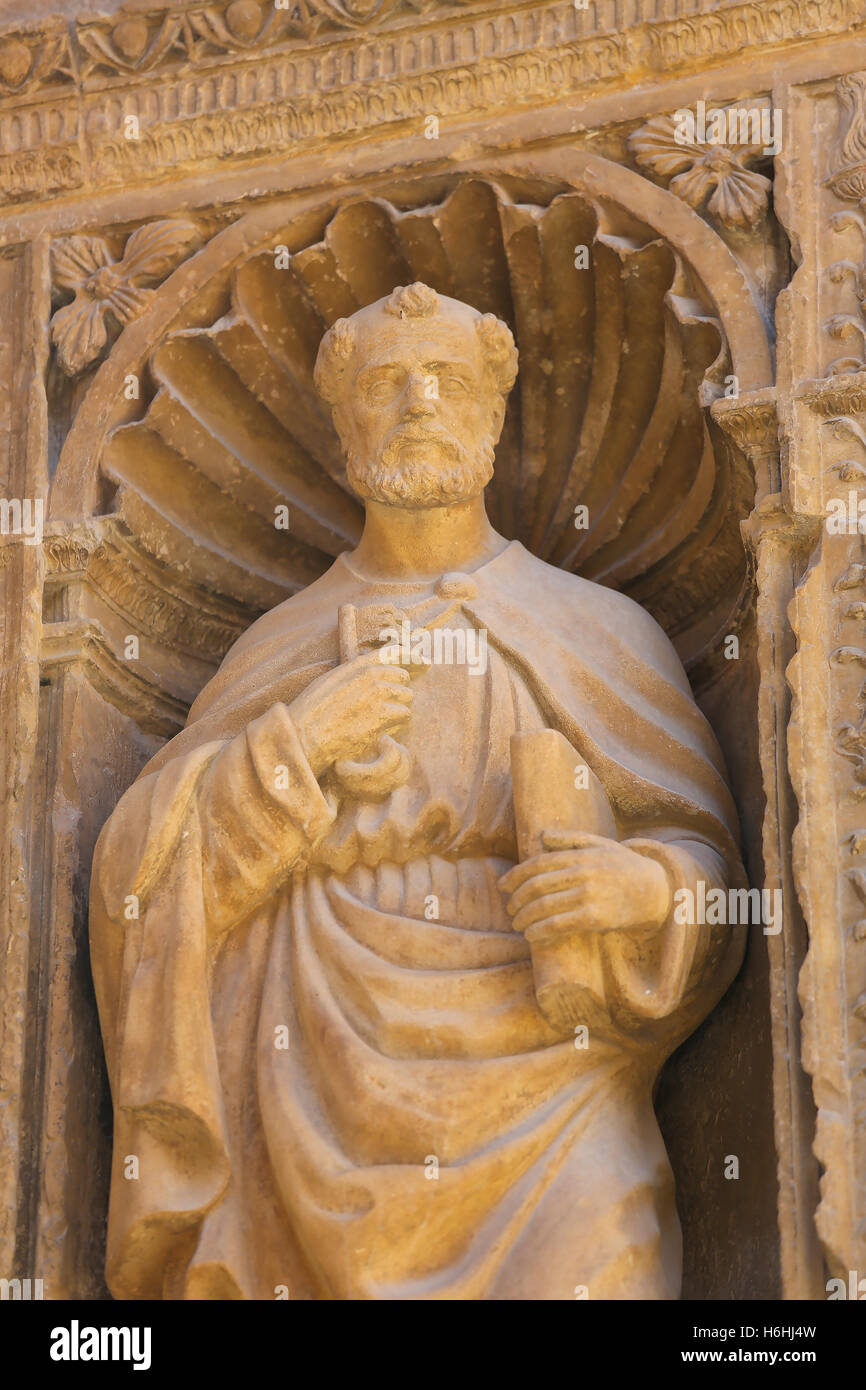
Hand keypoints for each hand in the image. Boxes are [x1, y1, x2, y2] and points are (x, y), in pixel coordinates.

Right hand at [289, 649, 417, 777]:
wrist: (306, 734)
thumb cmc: (312, 712)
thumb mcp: (328, 682)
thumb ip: (351, 674)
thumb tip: (370, 674)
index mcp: (355, 665)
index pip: (392, 653)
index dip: (411, 656)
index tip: (423, 662)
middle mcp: (368, 676)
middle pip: (403, 677)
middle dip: (400, 691)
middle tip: (390, 705)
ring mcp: (376, 695)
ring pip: (406, 697)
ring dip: (399, 709)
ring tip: (382, 720)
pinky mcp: (381, 716)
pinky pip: (403, 715)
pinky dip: (397, 724)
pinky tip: (383, 729)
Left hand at [498, 830, 671, 940]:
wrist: (656, 889)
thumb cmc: (623, 866)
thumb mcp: (599, 844)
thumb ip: (570, 839)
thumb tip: (542, 836)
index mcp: (580, 855)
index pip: (538, 864)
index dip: (515, 876)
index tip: (502, 886)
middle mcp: (583, 873)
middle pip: (537, 886)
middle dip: (517, 899)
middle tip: (509, 908)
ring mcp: (589, 896)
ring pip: (545, 907)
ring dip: (525, 917)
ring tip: (517, 923)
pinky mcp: (596, 918)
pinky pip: (560, 925)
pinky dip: (541, 931)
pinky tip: (531, 935)